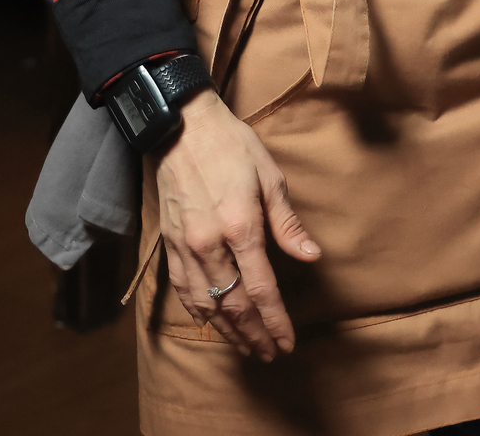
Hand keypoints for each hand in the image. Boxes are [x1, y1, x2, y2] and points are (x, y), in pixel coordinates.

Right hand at [154, 88, 320, 360]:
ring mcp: (186, 246)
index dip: (275, 320)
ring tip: (246, 347)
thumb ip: (287, 222)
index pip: (261, 289)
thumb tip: (311, 255)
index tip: (287, 342)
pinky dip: (199, 312)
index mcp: (240, 225)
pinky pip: (183, 290)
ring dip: (228, 331)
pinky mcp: (169, 243)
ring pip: (206, 304)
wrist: (181, 126)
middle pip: (234, 305)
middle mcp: (210, 243)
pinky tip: (211, 322)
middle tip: (270, 353)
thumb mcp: (269, 175)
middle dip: (254, 334)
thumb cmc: (231, 145)